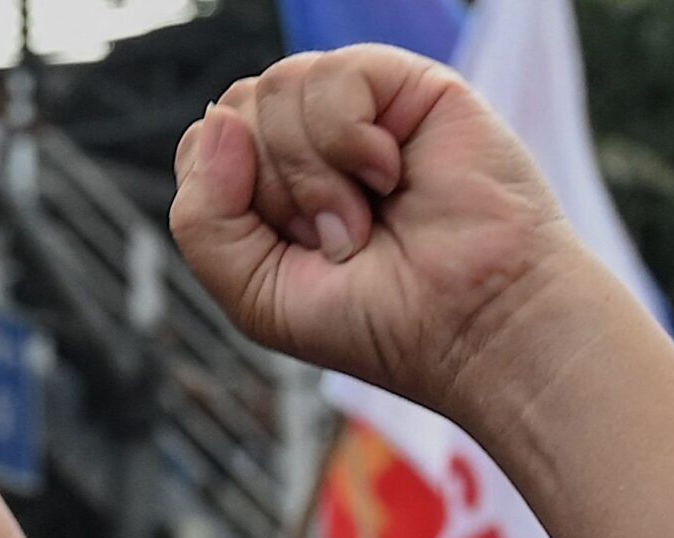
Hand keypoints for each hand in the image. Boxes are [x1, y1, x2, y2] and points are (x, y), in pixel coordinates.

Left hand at [169, 48, 569, 416]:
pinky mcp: (404, 84)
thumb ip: (202, 218)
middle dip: (273, 192)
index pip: (203, 148)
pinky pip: (331, 75)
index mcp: (270, 188)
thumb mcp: (254, 293)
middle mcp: (310, 141)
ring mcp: (358, 110)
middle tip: (337, 242)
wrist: (472, 326)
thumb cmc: (378, 322)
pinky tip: (389, 174)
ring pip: (275, 89)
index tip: (288, 250)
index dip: (226, 197)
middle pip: (234, 113)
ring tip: (365, 220)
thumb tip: (216, 121)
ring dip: (313, 176)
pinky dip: (350, 139)